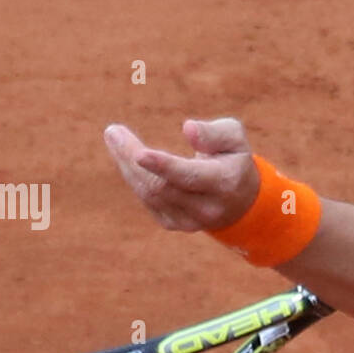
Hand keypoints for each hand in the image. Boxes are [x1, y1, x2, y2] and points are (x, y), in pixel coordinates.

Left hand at [104, 117, 260, 232]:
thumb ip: (213, 132)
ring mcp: (189, 221)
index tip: (139, 154)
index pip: (189, 176)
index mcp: (224, 183)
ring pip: (149, 193)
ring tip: (115, 137)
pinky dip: (134, 176)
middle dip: (132, 159)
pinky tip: (127, 158)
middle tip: (113, 132)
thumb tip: (187, 128)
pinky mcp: (174, 224)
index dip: (163, 166)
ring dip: (127, 165)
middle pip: (161, 186)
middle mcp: (207, 208)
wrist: (240, 201)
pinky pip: (147, 199)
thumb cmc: (233, 158)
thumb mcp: (234, 138)